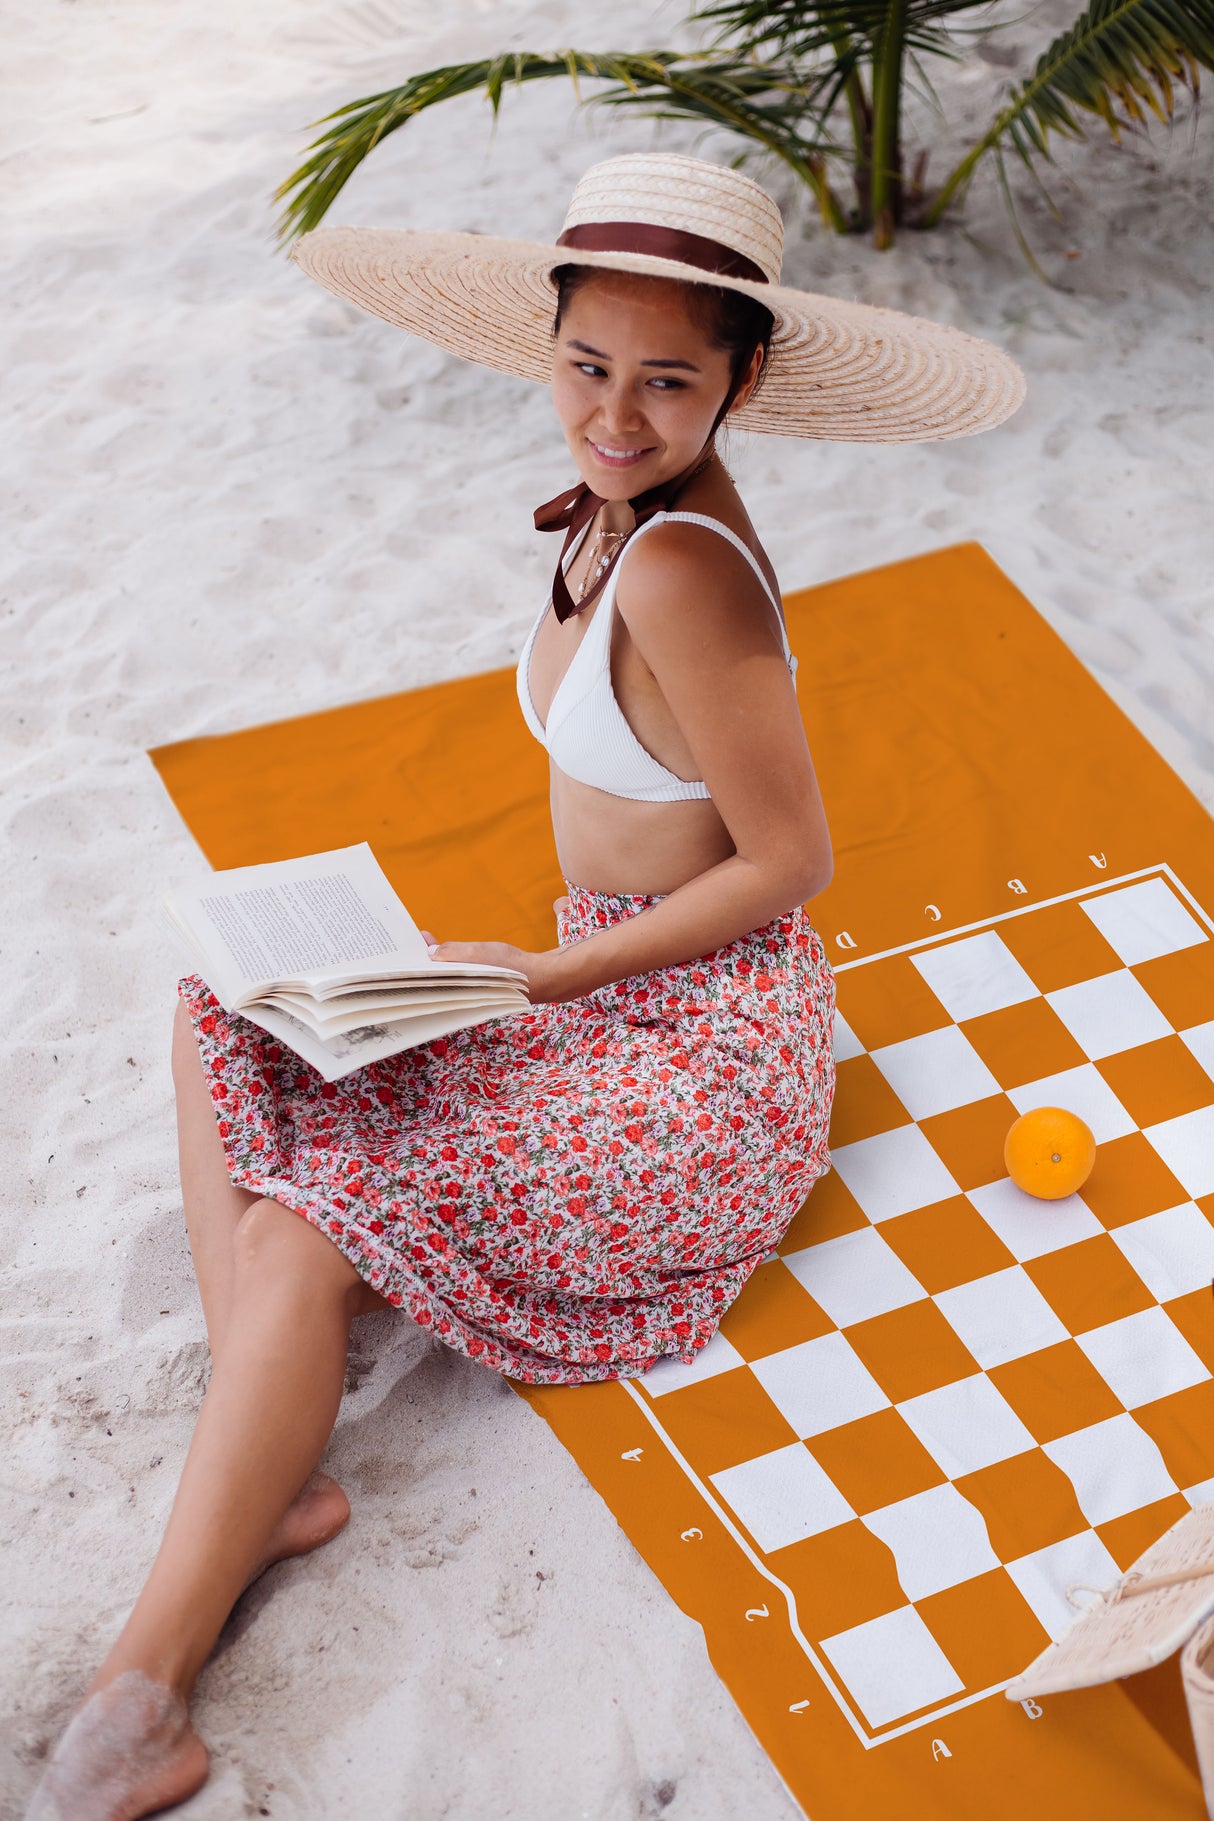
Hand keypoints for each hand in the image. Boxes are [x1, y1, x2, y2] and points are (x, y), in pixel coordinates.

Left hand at [419, 896, 572, 1005]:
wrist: (544, 977)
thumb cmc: (513, 967)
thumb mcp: (480, 953)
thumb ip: (454, 952)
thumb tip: (431, 951)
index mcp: (461, 994)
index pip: (430, 983)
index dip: (416, 968)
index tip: (404, 954)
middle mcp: (463, 997)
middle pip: (435, 980)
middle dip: (423, 963)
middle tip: (409, 945)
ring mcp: (471, 991)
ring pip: (445, 976)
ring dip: (435, 961)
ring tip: (422, 944)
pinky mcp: (478, 985)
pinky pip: (456, 973)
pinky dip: (449, 962)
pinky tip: (443, 949)